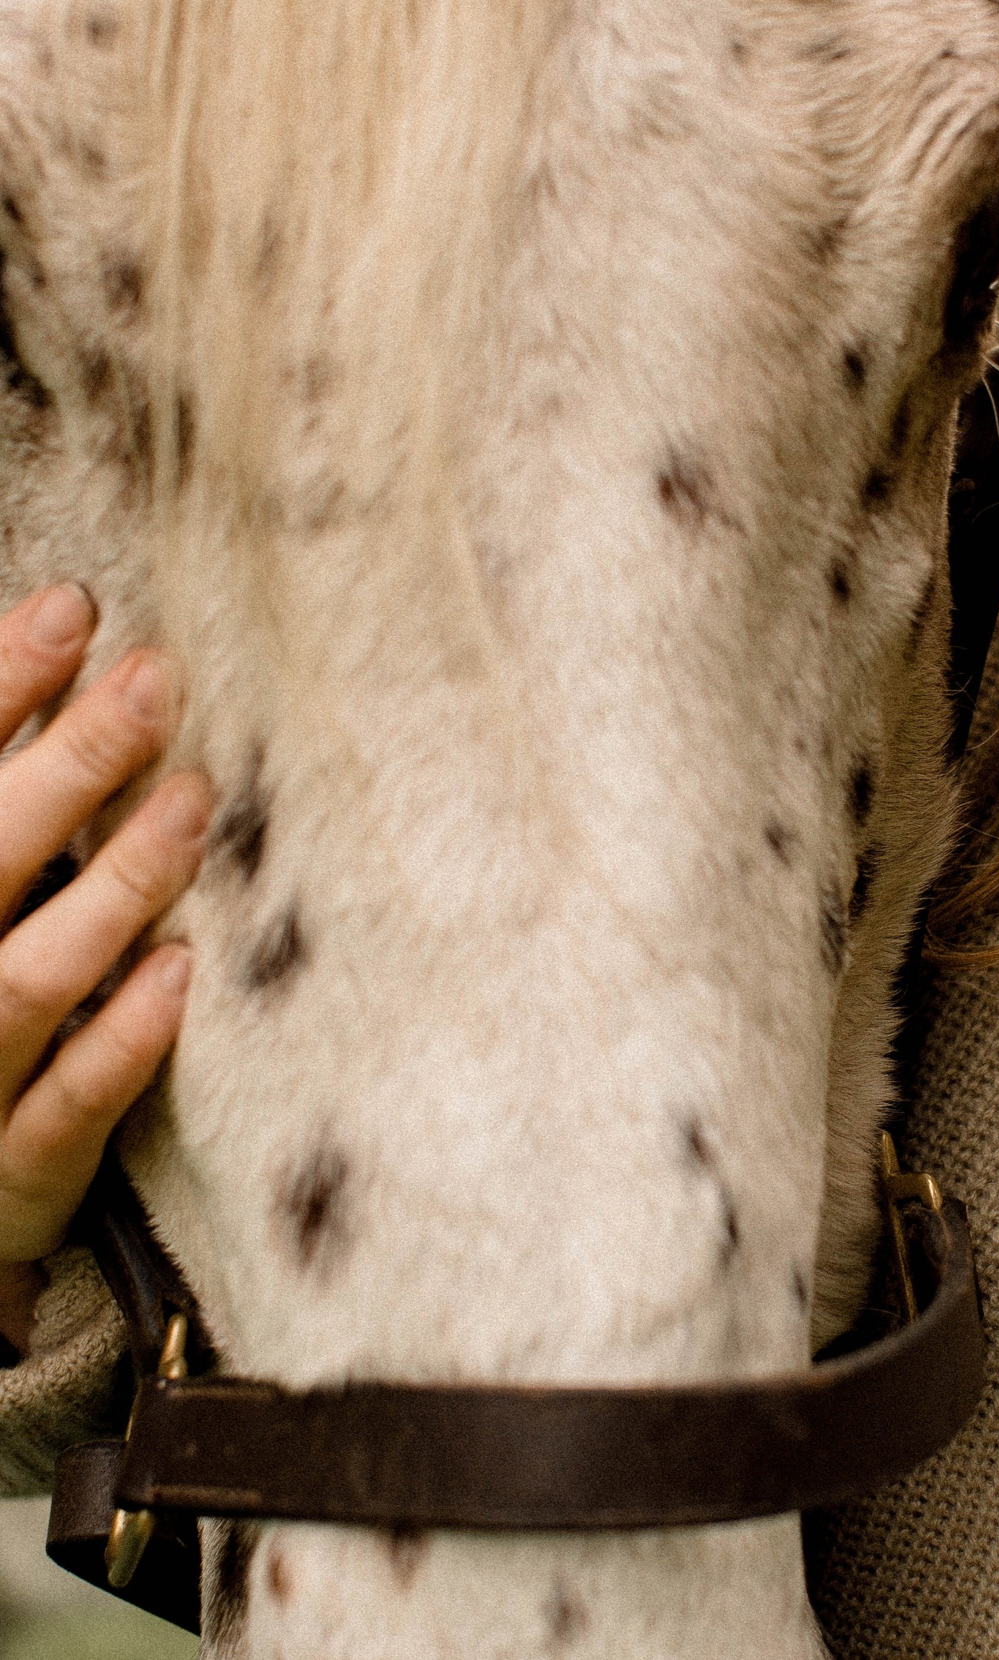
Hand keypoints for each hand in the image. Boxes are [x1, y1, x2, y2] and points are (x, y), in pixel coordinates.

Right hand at [0, 585, 211, 1352]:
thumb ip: (1, 822)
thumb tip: (55, 673)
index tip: (72, 605)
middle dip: (66, 763)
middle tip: (157, 675)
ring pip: (27, 978)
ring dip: (114, 884)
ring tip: (195, 796)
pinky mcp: (10, 1177)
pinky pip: (67, 1108)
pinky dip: (122, 1037)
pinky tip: (185, 967)